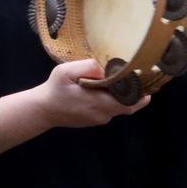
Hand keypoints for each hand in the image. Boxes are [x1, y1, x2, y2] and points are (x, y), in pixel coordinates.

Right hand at [31, 58, 150, 128]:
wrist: (42, 110)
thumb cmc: (54, 89)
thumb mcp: (65, 72)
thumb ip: (87, 67)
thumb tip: (106, 69)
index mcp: (99, 103)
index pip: (131, 103)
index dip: (141, 94)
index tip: (144, 81)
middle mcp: (104, 114)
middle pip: (129, 105)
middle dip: (133, 92)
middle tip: (133, 76)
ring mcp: (100, 119)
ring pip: (119, 107)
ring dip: (120, 95)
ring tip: (115, 80)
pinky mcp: (94, 120)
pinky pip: (109, 109)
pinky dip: (110, 99)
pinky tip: (101, 89)